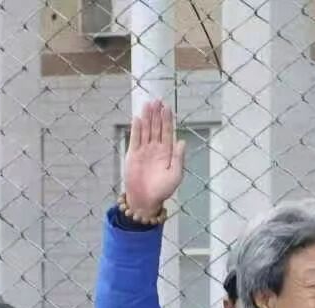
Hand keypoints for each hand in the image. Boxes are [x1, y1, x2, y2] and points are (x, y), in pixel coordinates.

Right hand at [122, 100, 186, 219]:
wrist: (145, 200)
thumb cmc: (162, 190)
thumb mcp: (175, 175)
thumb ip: (178, 158)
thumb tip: (182, 141)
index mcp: (167, 153)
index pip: (167, 132)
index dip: (167, 120)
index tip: (168, 107)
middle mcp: (156, 149)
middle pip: (156, 127)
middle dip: (157, 114)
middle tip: (157, 101)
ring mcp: (144, 150)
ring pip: (146, 130)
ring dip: (147, 117)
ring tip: (148, 104)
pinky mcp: (133, 154)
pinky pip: (135, 138)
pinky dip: (136, 128)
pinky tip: (138, 118)